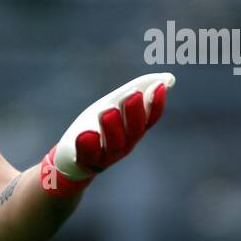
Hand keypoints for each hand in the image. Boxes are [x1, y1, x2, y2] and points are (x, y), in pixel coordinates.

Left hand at [42, 72, 173, 195]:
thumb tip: (167, 78)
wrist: (73, 157)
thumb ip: (136, 93)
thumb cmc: (98, 126)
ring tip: (109, 111)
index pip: (149, 119)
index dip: (156, 104)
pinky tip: (86, 134)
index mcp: (134, 130)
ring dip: (112, 127)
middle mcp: (124, 144)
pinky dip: (88, 145)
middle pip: (134, 132)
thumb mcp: (115, 106)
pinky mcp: (86, 161)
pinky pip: (88, 155)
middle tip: (133, 94)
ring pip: (114, 145)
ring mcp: (106, 155)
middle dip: (135, 113)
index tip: (159, 87)